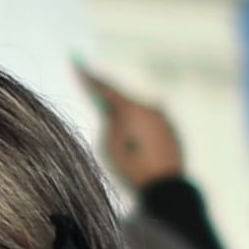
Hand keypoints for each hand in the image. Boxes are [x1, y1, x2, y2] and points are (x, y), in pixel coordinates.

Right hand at [82, 66, 184, 189]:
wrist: (165, 186)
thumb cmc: (133, 168)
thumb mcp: (109, 147)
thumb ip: (109, 124)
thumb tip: (113, 113)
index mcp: (131, 108)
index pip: (105, 87)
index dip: (88, 76)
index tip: (77, 62)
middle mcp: (150, 106)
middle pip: (123, 97)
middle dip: (108, 95)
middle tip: (92, 83)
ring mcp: (163, 116)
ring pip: (138, 109)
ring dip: (126, 113)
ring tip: (116, 121)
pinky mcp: (171, 128)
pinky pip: (150, 120)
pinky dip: (140, 124)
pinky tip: (134, 136)